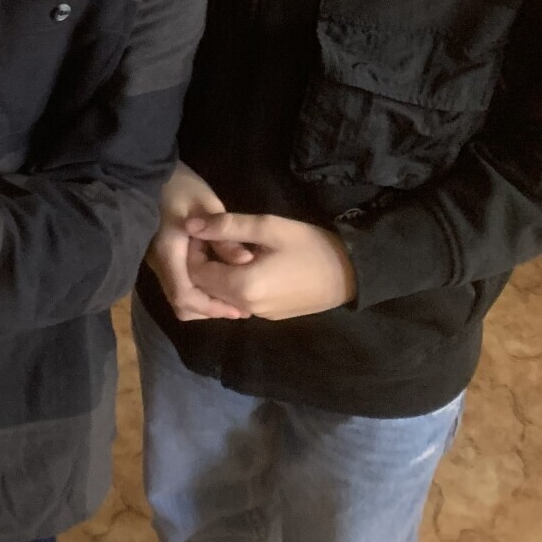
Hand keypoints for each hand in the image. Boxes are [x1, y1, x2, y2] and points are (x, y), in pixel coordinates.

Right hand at [146, 164, 252, 320]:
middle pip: (181, 303)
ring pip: (179, 296)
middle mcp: (159, 264)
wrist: (147, 173)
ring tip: (232, 296)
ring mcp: (158, 262)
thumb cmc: (178, 186)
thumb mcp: (206, 205)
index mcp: (168, 253)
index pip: (185, 296)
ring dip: (204, 301)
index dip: (211, 307)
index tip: (237, 310)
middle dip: (209, 309)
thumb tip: (246, 262)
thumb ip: (223, 236)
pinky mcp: (162, 257)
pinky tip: (218, 279)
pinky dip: (198, 289)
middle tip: (239, 307)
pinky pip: (179, 283)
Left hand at [186, 212, 357, 320]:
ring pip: (222, 297)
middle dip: (201, 263)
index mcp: (242, 287)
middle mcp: (246, 308)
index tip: (200, 230)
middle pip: (206, 289)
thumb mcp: (269, 227)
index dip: (191, 251)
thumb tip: (189, 225)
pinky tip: (246, 262)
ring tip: (228, 246)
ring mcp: (259, 315)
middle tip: (211, 236)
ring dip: (217, 274)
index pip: (195, 274)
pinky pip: (240, 302)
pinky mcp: (271, 316)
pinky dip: (233, 284)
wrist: (352, 274)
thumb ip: (227, 226)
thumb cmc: (311, 246)